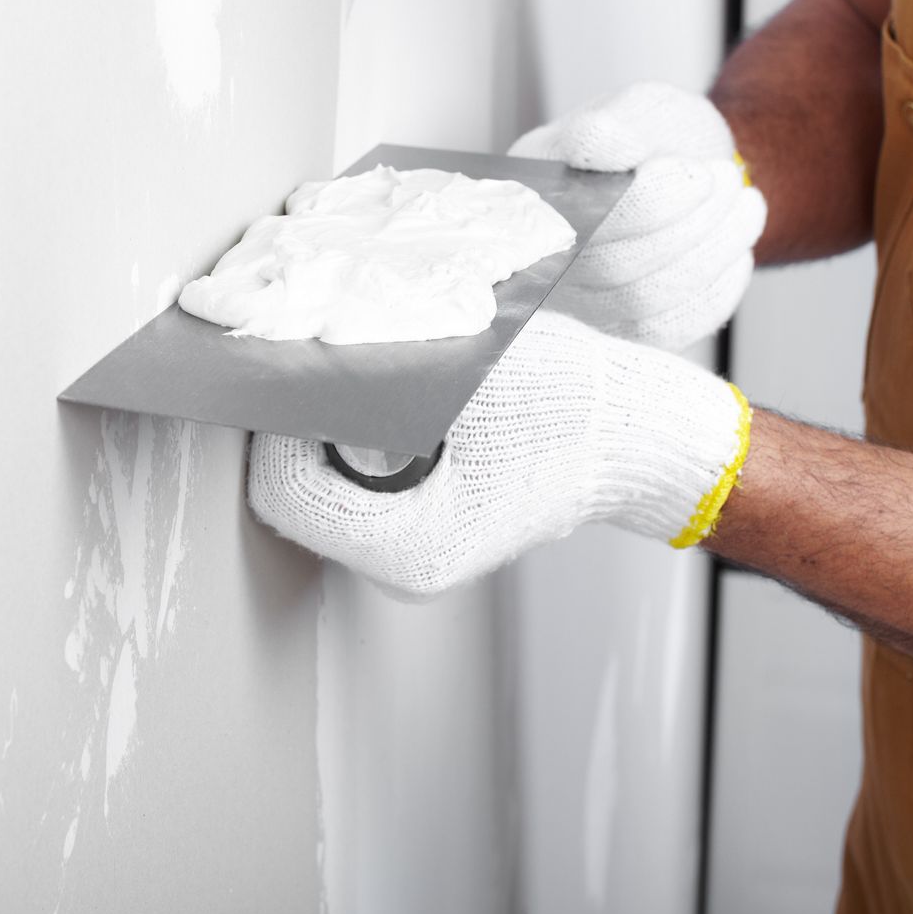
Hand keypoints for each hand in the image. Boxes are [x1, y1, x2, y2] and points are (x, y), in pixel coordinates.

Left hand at [247, 311, 752, 597]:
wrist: (631, 431)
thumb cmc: (571, 404)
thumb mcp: (469, 375)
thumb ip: (382, 371)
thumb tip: (307, 350)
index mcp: (412, 548)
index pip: (286, 492)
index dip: (281, 424)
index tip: (300, 368)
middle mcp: (400, 563)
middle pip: (291, 491)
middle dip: (298, 423)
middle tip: (324, 363)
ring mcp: (405, 547)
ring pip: (314, 484)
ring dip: (322, 426)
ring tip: (360, 377)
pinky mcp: (412, 522)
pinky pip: (346, 480)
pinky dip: (348, 436)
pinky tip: (382, 397)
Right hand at [510, 82, 766, 350]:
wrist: (693, 176)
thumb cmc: (658, 141)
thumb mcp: (640, 110)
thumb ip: (615, 124)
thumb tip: (603, 142)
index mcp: (531, 197)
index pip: (570, 220)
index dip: (640, 205)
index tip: (694, 173)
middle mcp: (542, 260)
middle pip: (609, 267)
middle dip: (686, 224)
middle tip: (726, 179)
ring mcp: (579, 305)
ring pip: (643, 301)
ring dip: (709, 251)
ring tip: (743, 203)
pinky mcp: (622, 332)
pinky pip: (670, 328)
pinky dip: (715, 287)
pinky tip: (733, 247)